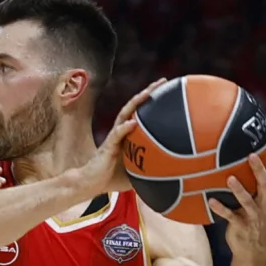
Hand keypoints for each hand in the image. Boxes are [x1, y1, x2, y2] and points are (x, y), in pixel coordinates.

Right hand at [78, 78, 167, 195]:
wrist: (89, 184)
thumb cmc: (112, 178)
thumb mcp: (138, 173)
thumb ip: (152, 168)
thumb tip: (175, 173)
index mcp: (128, 135)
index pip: (141, 113)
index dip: (152, 101)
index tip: (168, 90)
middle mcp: (121, 132)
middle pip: (134, 107)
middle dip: (147, 93)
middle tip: (162, 82)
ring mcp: (113, 138)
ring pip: (125, 115)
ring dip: (136, 103)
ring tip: (148, 93)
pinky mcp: (107, 147)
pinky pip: (116, 135)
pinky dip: (125, 128)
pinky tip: (133, 122)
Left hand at [208, 133, 265, 265]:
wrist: (252, 248)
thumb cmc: (252, 217)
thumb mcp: (257, 198)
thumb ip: (253, 181)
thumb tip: (236, 156)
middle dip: (260, 169)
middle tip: (251, 154)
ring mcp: (255, 215)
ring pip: (249, 201)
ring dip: (240, 190)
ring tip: (230, 178)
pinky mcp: (242, 226)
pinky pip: (231, 216)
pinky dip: (221, 209)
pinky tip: (211, 201)